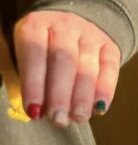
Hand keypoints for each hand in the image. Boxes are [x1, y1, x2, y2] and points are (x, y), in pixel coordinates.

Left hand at [13, 10, 120, 126]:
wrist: (67, 28)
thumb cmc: (37, 52)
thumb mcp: (20, 56)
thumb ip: (22, 78)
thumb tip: (33, 110)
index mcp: (36, 26)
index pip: (34, 53)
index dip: (34, 84)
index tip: (34, 111)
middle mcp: (65, 25)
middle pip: (64, 59)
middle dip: (61, 93)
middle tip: (57, 119)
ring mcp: (90, 34)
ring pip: (87, 65)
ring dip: (83, 95)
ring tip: (78, 117)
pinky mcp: (109, 45)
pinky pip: (110, 67)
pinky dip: (106, 89)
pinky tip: (99, 108)